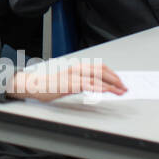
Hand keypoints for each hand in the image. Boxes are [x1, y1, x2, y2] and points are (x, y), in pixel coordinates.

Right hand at [10, 61, 127, 101]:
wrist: (35, 86)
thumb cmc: (50, 85)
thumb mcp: (69, 81)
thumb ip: (82, 82)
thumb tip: (96, 87)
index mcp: (78, 67)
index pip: (100, 67)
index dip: (113, 74)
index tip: (121, 82)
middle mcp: (77, 69)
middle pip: (101, 70)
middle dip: (116, 79)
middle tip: (124, 87)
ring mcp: (73, 76)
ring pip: (97, 77)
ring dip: (111, 85)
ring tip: (120, 91)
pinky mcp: (69, 84)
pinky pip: (88, 84)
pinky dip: (99, 87)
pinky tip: (106, 91)